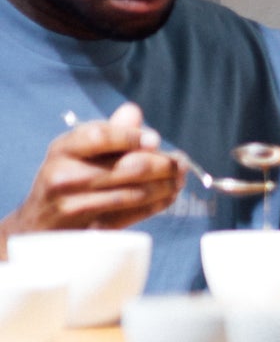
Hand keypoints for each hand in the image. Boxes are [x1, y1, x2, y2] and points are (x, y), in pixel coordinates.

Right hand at [5, 104, 184, 235]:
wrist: (37, 225)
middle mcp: (65, 176)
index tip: (155, 139)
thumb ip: (106, 132)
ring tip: (179, 179)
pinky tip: (169, 197)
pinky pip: (133, 215)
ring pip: (134, 193)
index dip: (132, 137)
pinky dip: (156, 205)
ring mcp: (76, 206)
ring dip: (165, 186)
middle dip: (162, 164)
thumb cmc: (63, 180)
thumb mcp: (74, 151)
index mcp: (63, 150)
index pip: (100, 137)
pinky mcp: (89, 229)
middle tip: (180, 163)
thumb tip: (133, 112)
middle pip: (126, 168)